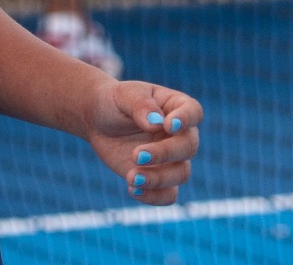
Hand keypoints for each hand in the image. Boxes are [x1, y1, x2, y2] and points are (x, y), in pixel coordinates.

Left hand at [84, 79, 202, 204]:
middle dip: (165, 153)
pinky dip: (154, 197)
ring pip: (182, 174)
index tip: (168, 125)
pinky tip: (133, 189)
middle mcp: (179, 134)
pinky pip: (169, 195)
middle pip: (188, 146)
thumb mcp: (124, 95)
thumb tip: (157, 123)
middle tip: (136, 155)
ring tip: (131, 177)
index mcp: (176, 107)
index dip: (186, 120)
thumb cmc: (115, 102)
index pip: (193, 112)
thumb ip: (141, 105)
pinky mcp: (157, 178)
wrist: (98, 121)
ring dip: (158, 179)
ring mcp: (171, 158)